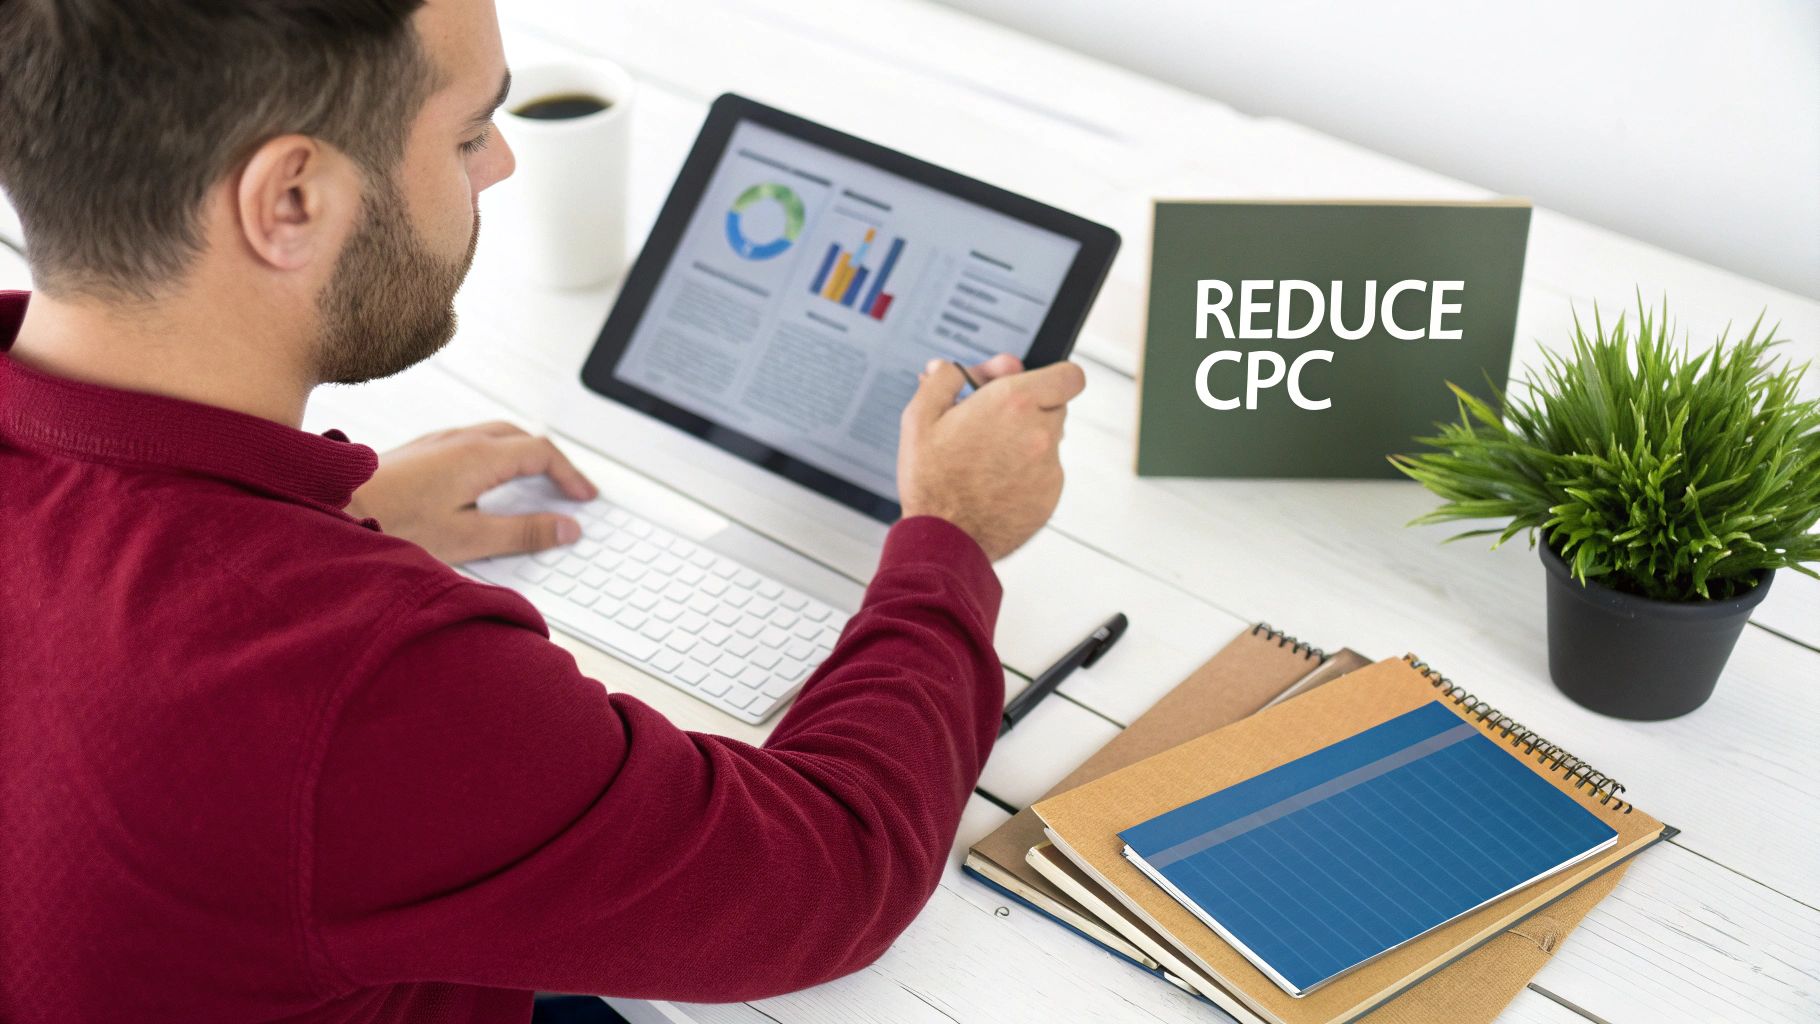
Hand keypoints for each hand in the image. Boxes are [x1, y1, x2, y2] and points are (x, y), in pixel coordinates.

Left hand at [347, 422, 597, 563]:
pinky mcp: (421, 449)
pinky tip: (487, 478)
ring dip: (524, 454)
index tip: (582, 496)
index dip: (570, 474)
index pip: (543, 453)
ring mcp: (438, 441)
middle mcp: (460, 439)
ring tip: (535, 482)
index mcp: (480, 456)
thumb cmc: (393, 523)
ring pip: (497, 434)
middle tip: (567, 488)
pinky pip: (473, 439)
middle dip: (552, 461)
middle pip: (523, 437)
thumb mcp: (470, 538)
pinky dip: (497, 454)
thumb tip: (565, 528)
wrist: (333, 508)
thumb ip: (523, 532)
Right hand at [896, 354, 1085, 560]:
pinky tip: (995, 483)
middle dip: (1030, 407)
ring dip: (1026, 441)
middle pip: (1056, 405)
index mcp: (1013, 402)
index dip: (1053, 376)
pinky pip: (1046, 472)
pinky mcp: (1051, 495)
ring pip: (1049, 439)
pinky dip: (1026, 473)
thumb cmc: (931, 480)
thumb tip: (959, 367)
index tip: (1033, 384)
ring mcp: (1049, 466)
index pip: (1069, 375)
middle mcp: (1039, 431)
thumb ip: (946, 379)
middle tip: (993, 421)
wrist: (944, 538)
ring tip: (987, 458)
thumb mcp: (920, 417)